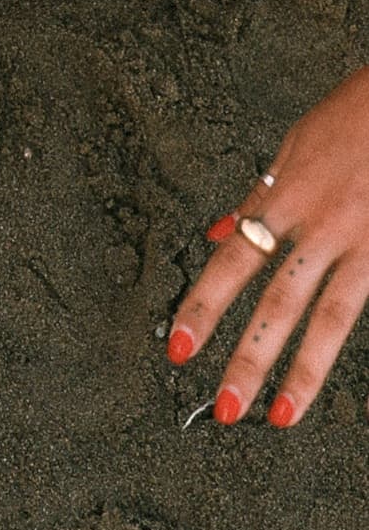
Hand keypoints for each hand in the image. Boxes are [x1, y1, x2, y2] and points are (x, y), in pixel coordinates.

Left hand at [168, 66, 368, 427]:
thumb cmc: (356, 113)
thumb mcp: (293, 145)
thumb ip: (258, 196)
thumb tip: (219, 232)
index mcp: (287, 198)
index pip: (233, 263)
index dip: (203, 308)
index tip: (179, 348)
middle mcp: (322, 225)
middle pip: (276, 300)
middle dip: (247, 357)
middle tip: (222, 407)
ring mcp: (365, 241)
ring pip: (329, 315)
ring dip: (301, 370)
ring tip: (280, 416)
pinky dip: (355, 346)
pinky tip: (353, 400)